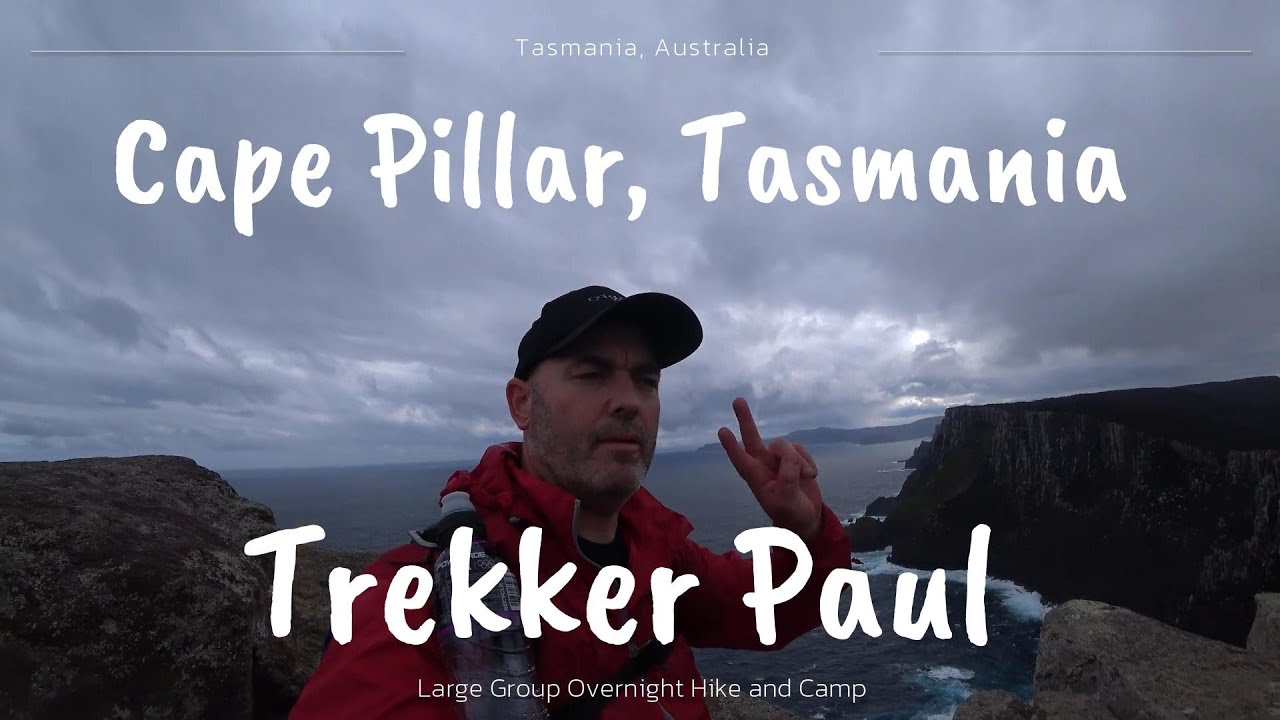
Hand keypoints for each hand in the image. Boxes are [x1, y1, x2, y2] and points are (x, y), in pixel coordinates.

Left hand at [717, 397, 824, 543]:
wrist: (807, 516)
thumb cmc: (791, 512)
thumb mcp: (787, 500)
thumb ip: (787, 478)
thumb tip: (789, 457)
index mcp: (756, 479)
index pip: (741, 460)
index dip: (732, 446)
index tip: (722, 431)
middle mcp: (763, 465)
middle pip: (752, 437)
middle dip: (745, 419)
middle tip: (737, 400)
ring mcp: (778, 459)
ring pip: (786, 446)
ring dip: (799, 462)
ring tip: (804, 479)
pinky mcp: (794, 456)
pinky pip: (800, 448)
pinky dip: (808, 461)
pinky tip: (809, 475)